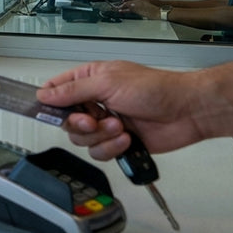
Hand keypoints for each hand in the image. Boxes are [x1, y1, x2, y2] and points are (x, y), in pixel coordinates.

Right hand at [37, 60, 204, 159]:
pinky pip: (99, 152)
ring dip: (101, 136)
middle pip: (66, 121)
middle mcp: (95, 102)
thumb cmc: (156, 89)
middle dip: (80, 124)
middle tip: (94, 120)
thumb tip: (45, 95)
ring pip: (82, 140)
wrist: (187, 111)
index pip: (55, 91)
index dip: (48, 102)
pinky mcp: (117, 142)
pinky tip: (127, 138)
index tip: (45, 111)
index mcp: (89, 80)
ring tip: (120, 127)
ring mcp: (106, 123)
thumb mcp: (108, 82)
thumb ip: (73, 90)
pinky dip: (112, 148)